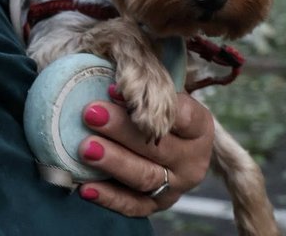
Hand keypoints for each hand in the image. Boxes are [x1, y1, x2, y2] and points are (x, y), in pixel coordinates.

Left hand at [75, 88, 214, 216]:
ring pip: (145, 176)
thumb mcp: (159, 92)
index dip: (148, 103)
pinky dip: (108, 198)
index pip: (180, 115)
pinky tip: (85, 187)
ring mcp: (175, 186)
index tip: (113, 90)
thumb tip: (113, 79)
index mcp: (199, 128)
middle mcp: (193, 160)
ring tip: (85, 148)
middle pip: (157, 146)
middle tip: (91, 114)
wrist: (169, 142)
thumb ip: (144, 84)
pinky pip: (132, 205)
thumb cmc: (157, 109)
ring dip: (113, 162)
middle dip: (121, 129)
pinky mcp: (156, 205)